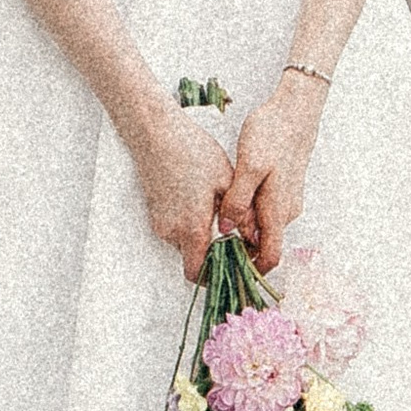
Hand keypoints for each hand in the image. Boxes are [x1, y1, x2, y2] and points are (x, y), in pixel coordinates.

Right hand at [128, 102, 235, 281]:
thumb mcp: (226, 179)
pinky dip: (190, 224)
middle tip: (234, 237)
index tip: (234, 266)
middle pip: (193, 259)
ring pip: (185, 243)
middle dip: (213, 253)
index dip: (216, 276)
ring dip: (202, 236)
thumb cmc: (191, 151)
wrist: (156, 133)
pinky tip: (202, 200)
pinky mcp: (155, 212)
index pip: (198, 273)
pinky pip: (176, 229)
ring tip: (218, 211)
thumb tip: (255, 236)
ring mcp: (160, 222)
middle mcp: (171, 231)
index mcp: (191, 227)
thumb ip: (241, 213)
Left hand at [217, 73, 320, 275]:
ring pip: (262, 227)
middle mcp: (287, 211)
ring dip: (242, 228)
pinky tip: (232, 197)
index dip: (250, 270)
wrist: (295, 109)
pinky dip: (248, 213)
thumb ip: (238, 201)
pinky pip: (265, 212)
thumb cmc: (273, 133)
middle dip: (239, 248)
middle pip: (263, 245)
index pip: (270, 258)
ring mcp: (287, 200)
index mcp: (278, 210)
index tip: (225, 270)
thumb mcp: (249, 166)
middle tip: (211, 241)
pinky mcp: (284, 189)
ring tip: (217, 216)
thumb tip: (226, 231)